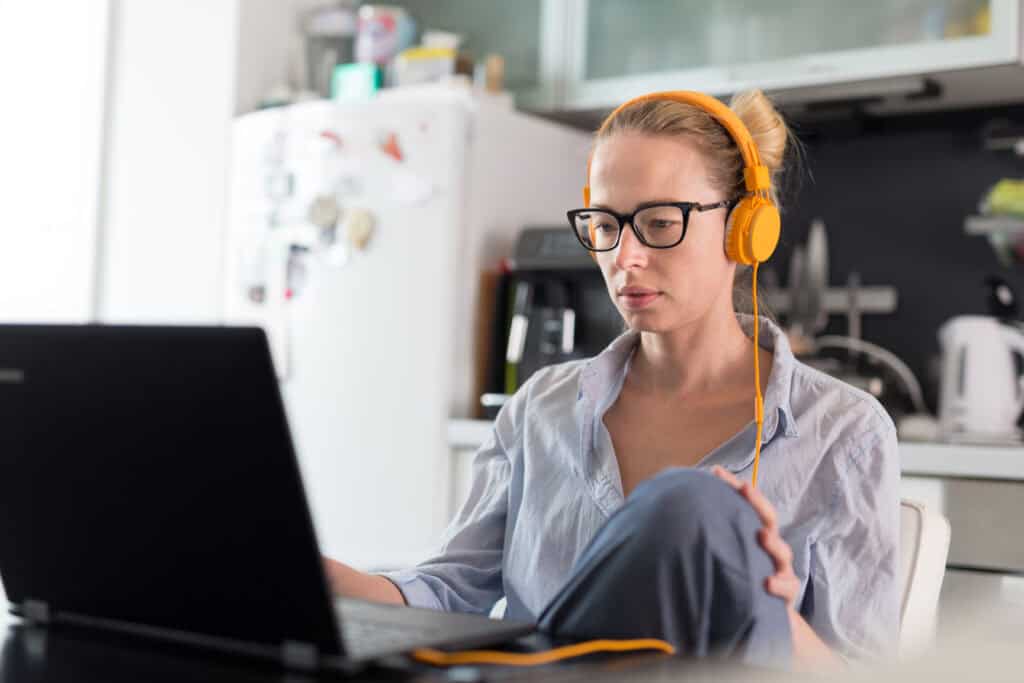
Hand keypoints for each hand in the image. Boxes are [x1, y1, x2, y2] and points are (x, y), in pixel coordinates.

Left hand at [711, 466, 800, 609]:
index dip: (733, 487)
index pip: (747, 505)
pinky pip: (788, 587)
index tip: (716, 472)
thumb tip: (671, 508)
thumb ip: (706, 533)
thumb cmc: (735, 577)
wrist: (757, 613)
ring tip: (761, 536)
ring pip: (782, 552)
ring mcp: (779, 569)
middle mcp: (768, 547)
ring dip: (773, 543)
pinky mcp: (785, 593)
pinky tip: (767, 582)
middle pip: (768, 519)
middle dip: (756, 503)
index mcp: (753, 534)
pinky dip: (779, 584)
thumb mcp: (722, 553)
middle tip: (744, 489)